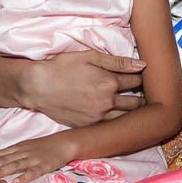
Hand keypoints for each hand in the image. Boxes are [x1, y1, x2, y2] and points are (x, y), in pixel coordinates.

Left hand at [0, 133, 75, 182]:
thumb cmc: (42, 147)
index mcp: (16, 148)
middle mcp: (22, 152)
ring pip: (16, 165)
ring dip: (3, 171)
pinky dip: (25, 177)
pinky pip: (34, 172)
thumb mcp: (24, 148)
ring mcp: (33, 158)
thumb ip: (10, 155)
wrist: (64, 143)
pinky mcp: (45, 165)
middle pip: (2, 159)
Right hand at [18, 50, 146, 126]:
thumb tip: (143, 64)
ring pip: (126, 118)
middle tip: (143, 93)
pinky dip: (116, 121)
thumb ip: (118, 62)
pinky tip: (116, 115)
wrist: (38, 86)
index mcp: (110, 82)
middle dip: (142, 97)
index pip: (136, 81)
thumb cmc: (62, 67)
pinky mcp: (89, 126)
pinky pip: (110, 126)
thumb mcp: (90, 56)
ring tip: (133, 106)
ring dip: (132, 112)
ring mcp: (98, 117)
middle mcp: (107, 102)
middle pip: (136, 103)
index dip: (141, 77)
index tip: (141, 76)